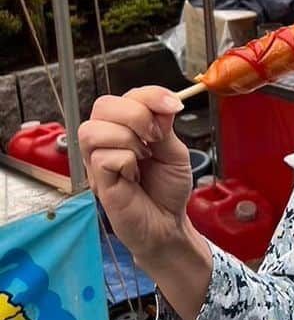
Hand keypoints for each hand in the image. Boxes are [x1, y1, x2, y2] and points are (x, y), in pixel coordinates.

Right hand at [78, 86, 193, 259]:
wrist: (169, 224)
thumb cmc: (168, 189)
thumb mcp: (175, 152)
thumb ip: (165, 127)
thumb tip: (163, 105)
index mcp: (127, 128)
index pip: (128, 96)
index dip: (151, 95)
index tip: (174, 107)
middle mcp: (108, 140)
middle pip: (103, 106)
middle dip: (135, 114)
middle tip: (155, 138)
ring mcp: (98, 161)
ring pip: (92, 130)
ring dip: (126, 138)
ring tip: (143, 156)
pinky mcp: (97, 182)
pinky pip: (102, 158)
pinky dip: (126, 162)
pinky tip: (134, 177)